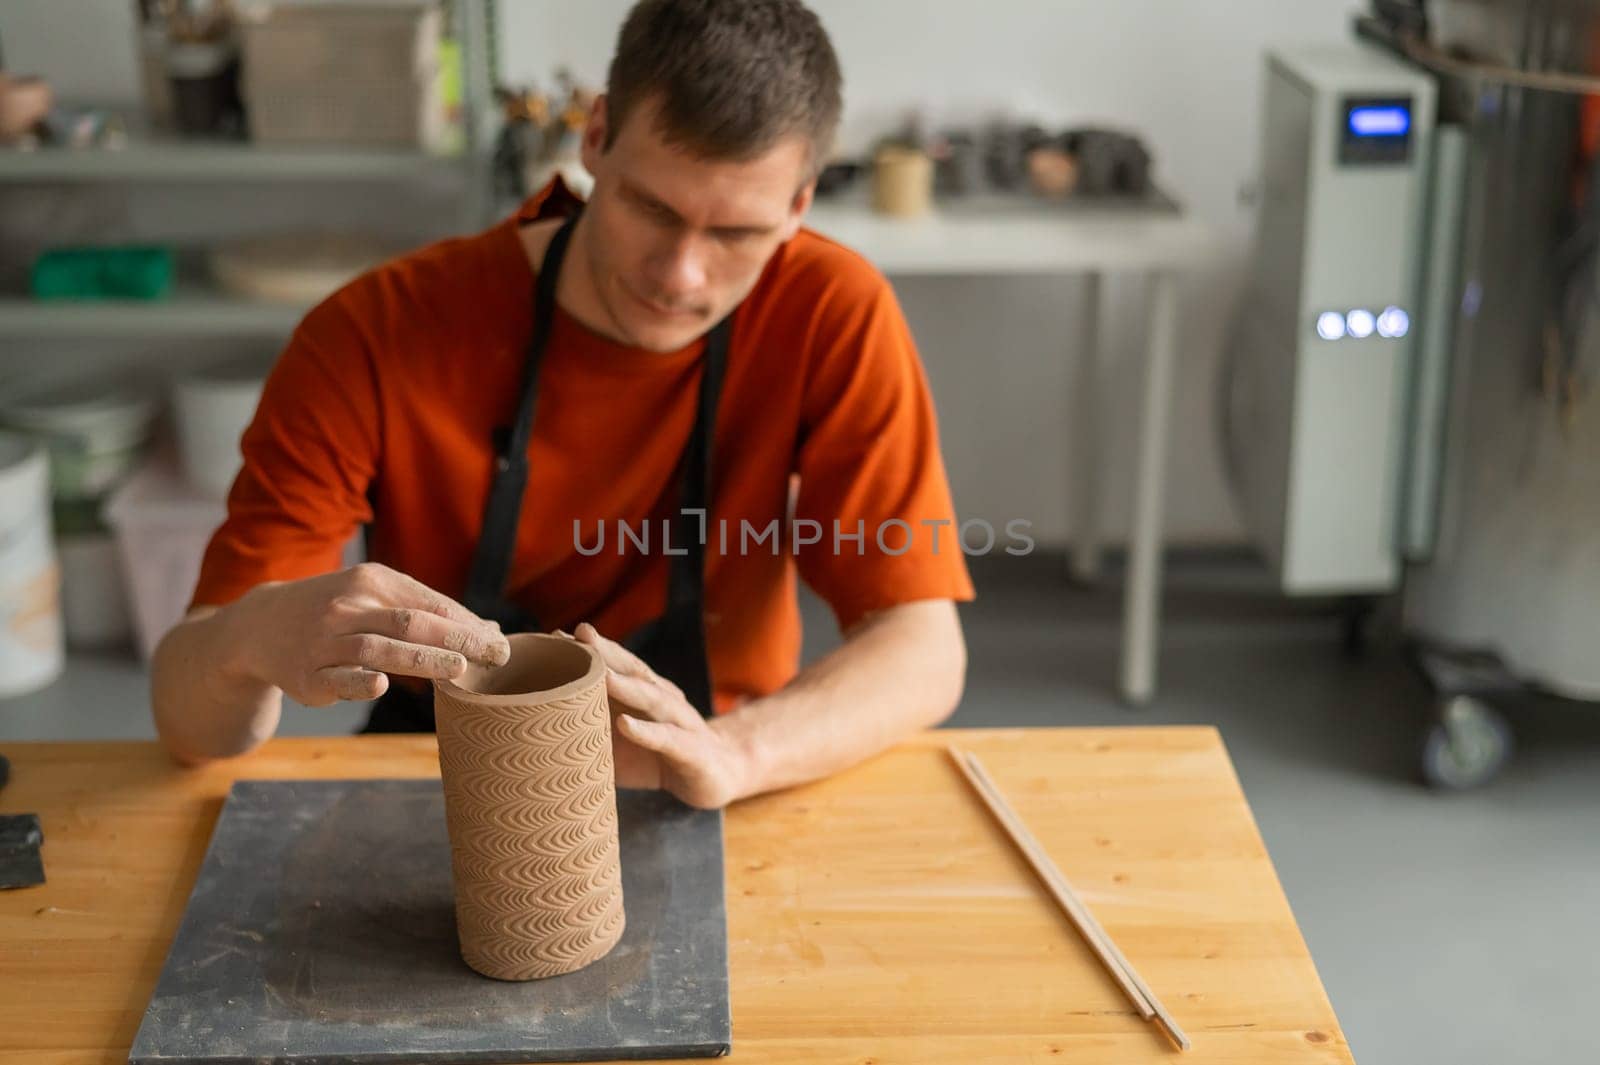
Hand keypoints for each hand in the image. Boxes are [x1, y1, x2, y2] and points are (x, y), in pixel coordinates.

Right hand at [227, 563, 510, 706]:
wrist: (261, 624)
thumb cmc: (338, 610)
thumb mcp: (376, 595)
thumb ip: (429, 611)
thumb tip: (489, 629)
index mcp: (371, 582)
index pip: (429, 604)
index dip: (467, 626)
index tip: (499, 645)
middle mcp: (348, 608)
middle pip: (409, 623)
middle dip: (455, 640)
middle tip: (492, 656)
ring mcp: (324, 642)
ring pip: (377, 649)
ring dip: (420, 659)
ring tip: (457, 669)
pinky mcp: (306, 677)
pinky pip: (337, 679)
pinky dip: (359, 682)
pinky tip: (381, 685)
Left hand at [573, 622, 748, 809]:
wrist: (719, 776)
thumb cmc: (660, 757)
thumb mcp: (621, 742)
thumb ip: (591, 728)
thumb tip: (539, 726)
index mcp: (646, 694)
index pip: (616, 666)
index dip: (589, 651)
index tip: (555, 635)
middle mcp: (664, 699)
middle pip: (634, 671)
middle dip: (606, 653)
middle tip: (578, 635)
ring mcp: (680, 722)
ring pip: (652, 699)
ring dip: (626, 685)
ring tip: (600, 676)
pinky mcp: (691, 751)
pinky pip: (668, 738)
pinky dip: (646, 731)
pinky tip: (625, 725)